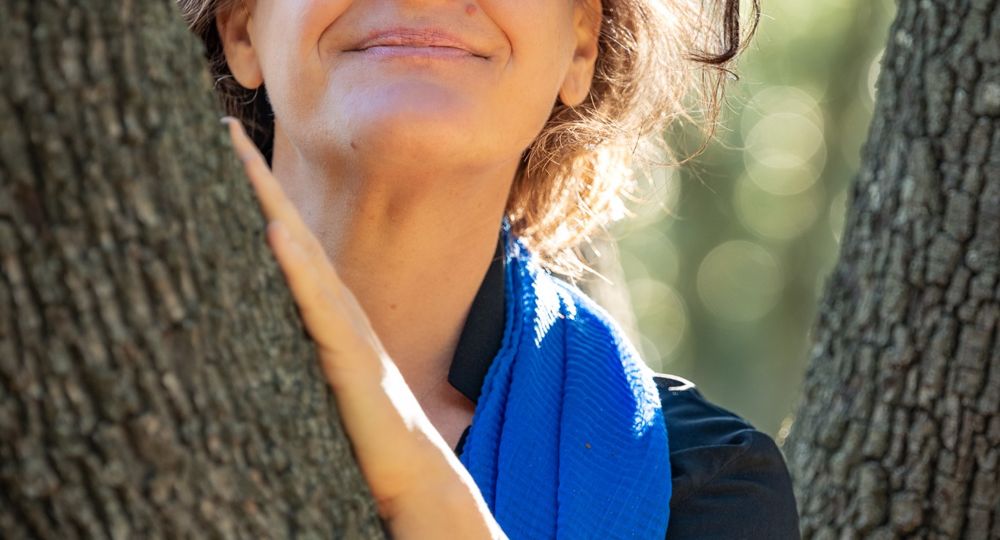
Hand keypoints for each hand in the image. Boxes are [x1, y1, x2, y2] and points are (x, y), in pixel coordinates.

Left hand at [223, 118, 504, 538]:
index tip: (235, 156)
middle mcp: (336, 307)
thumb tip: (304, 323)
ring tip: (244, 160)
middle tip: (225, 129)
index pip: (292, 243)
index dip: (265, 198)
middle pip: (293, 232)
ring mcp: (344, 327)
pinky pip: (318, 304)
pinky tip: (278, 233)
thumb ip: (321, 340)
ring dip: (275, 206)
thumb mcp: (337, 372)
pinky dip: (299, 267)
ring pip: (304, 257)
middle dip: (260, 180)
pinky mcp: (347, 354)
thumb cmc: (374, 424)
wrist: (411, 465)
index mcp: (328, 310)